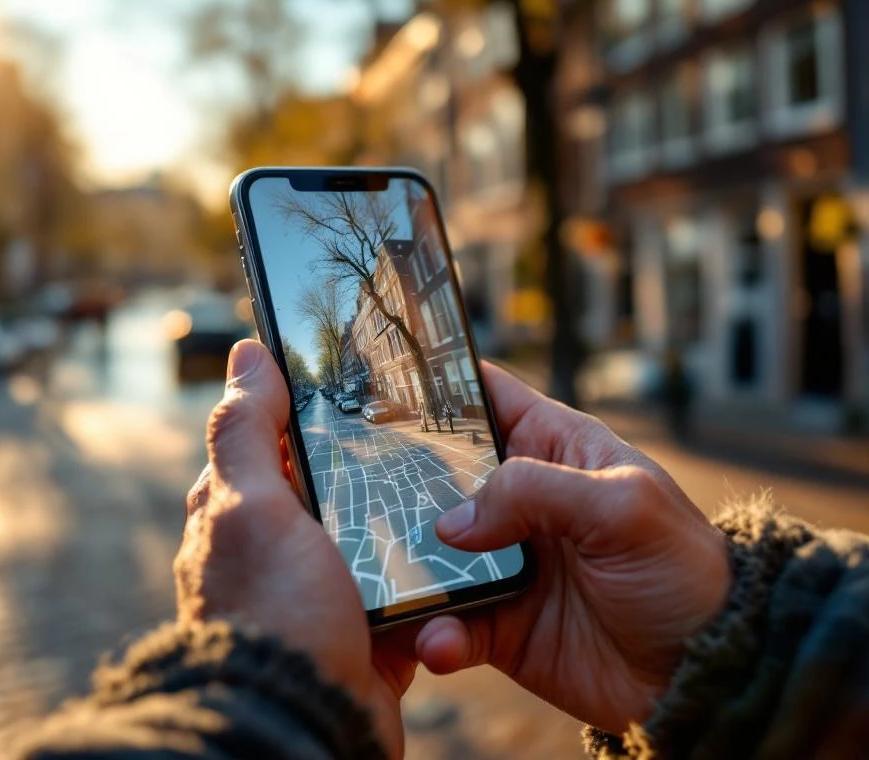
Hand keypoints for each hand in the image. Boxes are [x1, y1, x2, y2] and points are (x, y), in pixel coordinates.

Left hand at [173, 340, 415, 757]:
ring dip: (406, 520)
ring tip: (452, 485)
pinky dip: (425, 577)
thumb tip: (248, 353)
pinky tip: (457, 552)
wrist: (302, 728)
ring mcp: (323, 594)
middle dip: (371, 463)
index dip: (307, 407)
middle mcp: (277, 553)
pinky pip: (403, 592)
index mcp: (240, 515)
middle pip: (332, 487)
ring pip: (373, 536)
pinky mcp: (365, 633)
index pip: (270, 441)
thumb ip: (244, 431)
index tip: (359, 380)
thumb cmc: (270, 615)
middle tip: (425, 430)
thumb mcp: (248, 508)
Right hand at [415, 362, 729, 734]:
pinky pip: (450, 623)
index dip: (439, 385)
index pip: (488, 396)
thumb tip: (452, 521)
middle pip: (439, 474)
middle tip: (354, 486)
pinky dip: (437, 633)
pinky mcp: (499, 624)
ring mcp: (505, 562)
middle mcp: (521, 500)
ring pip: (432, 551)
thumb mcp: (623, 507)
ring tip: (392, 584)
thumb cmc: (683, 573)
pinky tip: (441, 642)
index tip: (382, 383)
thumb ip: (535, 491)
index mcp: (555, 448)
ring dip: (408, 566)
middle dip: (398, 479)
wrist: (703, 674)